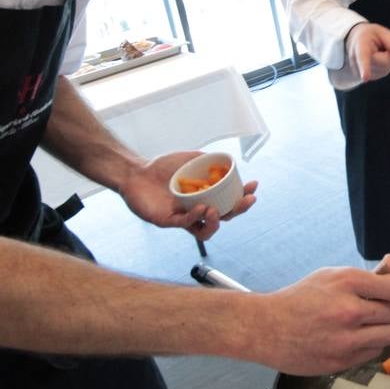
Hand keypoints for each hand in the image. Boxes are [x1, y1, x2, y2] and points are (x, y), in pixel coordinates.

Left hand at [119, 151, 257, 240]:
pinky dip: (195, 217)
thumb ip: (208, 160)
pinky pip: (185, 224)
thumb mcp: (190, 158)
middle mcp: (196, 210)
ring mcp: (182, 217)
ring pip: (205, 230)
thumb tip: (228, 160)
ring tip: (216, 211)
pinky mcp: (167, 221)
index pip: (228, 201)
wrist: (136, 171)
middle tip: (246, 200)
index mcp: (205, 197)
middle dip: (238, 210)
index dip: (242, 196)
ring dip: (215, 222)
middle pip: (223, 217)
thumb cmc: (162, 166)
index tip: (253, 185)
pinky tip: (200, 207)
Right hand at [258, 266, 389, 374]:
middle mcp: (350, 311)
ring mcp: (346, 339)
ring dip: (382, 329)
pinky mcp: (342, 361)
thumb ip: (365, 275)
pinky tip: (353, 338)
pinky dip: (368, 345)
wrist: (266, 328)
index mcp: (347, 283)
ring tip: (366, 325)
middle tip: (375, 307)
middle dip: (389, 308)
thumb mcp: (330, 276)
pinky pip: (373, 352)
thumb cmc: (298, 299)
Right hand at [347, 22, 389, 81]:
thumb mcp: (382, 32)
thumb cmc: (370, 36)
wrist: (354, 42)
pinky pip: (382, 72)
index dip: (364, 67)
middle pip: (385, 63)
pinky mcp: (364, 78)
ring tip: (375, 52)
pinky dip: (382, 66)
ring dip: (385, 60)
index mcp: (360, 44)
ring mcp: (359, 71)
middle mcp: (356, 59)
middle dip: (388, 54)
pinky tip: (374, 60)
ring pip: (384, 69)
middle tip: (379, 46)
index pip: (363, 57)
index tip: (365, 78)